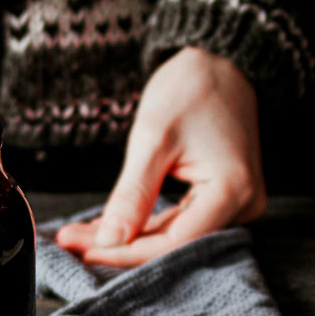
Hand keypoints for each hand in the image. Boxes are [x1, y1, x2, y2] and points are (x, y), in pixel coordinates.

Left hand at [56, 47, 266, 266]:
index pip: (173, 242)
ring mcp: (236, 204)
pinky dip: (142, 225)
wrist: (220, 62)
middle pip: (172, 244)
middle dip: (118, 246)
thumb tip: (108, 241)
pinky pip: (178, 223)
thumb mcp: (152, 140)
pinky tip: (108, 226)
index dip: (125, 252)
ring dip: (125, 237)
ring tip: (80, 235)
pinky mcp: (222, 200)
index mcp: (233, 191)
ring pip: (171, 237)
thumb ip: (132, 195)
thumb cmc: (189, 90)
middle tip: (71, 242)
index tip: (84, 251)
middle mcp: (243, 205)